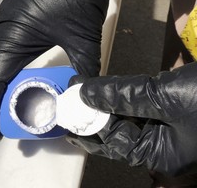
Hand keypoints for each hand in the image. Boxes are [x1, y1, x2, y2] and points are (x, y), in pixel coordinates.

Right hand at [0, 0, 109, 143]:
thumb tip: (85, 93)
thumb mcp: (82, 34)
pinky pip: (11, 54)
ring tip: (10, 113)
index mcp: (13, 39)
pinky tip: (23, 84)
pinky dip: (13, 74)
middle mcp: (6, 35)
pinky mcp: (22, 23)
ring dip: (2, 90)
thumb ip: (85, 66)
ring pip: (0, 66)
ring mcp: (12, 28)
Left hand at [67, 62, 196, 175]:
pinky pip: (144, 108)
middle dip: (96, 118)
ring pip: (131, 119)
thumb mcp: (165, 97)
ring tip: (85, 96)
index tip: (70, 112)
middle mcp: (166, 146)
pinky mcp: (175, 110)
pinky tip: (112, 91)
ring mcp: (171, 128)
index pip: (114, 143)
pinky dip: (126, 98)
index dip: (90, 126)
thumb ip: (123, 96)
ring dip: (109, 105)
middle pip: (120, 133)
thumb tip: (86, 92)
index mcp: (163, 155)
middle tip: (72, 105)